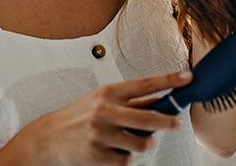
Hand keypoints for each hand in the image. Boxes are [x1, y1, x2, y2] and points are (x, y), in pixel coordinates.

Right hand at [12, 70, 191, 164]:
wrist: (49, 137)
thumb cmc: (78, 116)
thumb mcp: (102, 100)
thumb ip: (131, 101)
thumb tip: (161, 99)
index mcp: (108, 93)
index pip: (145, 84)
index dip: (169, 80)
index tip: (187, 78)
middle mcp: (105, 111)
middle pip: (149, 118)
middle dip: (167, 122)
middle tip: (176, 124)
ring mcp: (101, 134)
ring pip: (141, 143)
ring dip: (142, 145)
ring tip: (129, 141)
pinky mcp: (98, 155)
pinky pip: (127, 160)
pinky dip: (124, 158)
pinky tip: (111, 151)